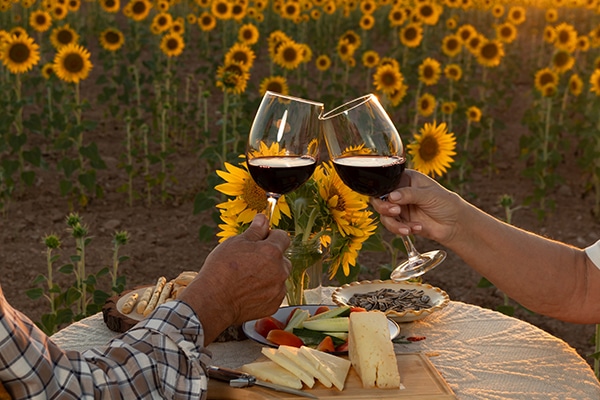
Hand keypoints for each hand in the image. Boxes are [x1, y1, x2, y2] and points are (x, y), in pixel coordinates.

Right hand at [180, 214, 290, 344]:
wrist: (214, 301)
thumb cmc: (221, 270)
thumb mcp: (235, 243)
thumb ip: (255, 230)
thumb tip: (263, 218)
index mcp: (272, 252)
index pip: (283, 237)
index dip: (270, 236)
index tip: (260, 241)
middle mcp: (280, 270)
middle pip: (282, 258)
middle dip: (270, 258)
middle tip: (250, 262)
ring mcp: (278, 289)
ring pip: (279, 277)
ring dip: (269, 275)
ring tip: (247, 279)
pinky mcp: (274, 304)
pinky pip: (274, 293)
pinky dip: (265, 291)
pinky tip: (249, 291)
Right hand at [370, 169, 461, 244]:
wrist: (455, 225)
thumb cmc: (446, 204)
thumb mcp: (429, 195)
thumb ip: (410, 194)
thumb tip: (391, 196)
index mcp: (407, 179)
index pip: (387, 181)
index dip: (383, 190)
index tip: (389, 198)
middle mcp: (400, 192)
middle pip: (380, 198)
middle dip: (384, 207)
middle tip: (395, 211)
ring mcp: (400, 207)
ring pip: (384, 214)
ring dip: (393, 223)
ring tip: (407, 228)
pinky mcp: (402, 221)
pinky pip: (392, 226)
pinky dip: (401, 229)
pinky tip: (415, 228)